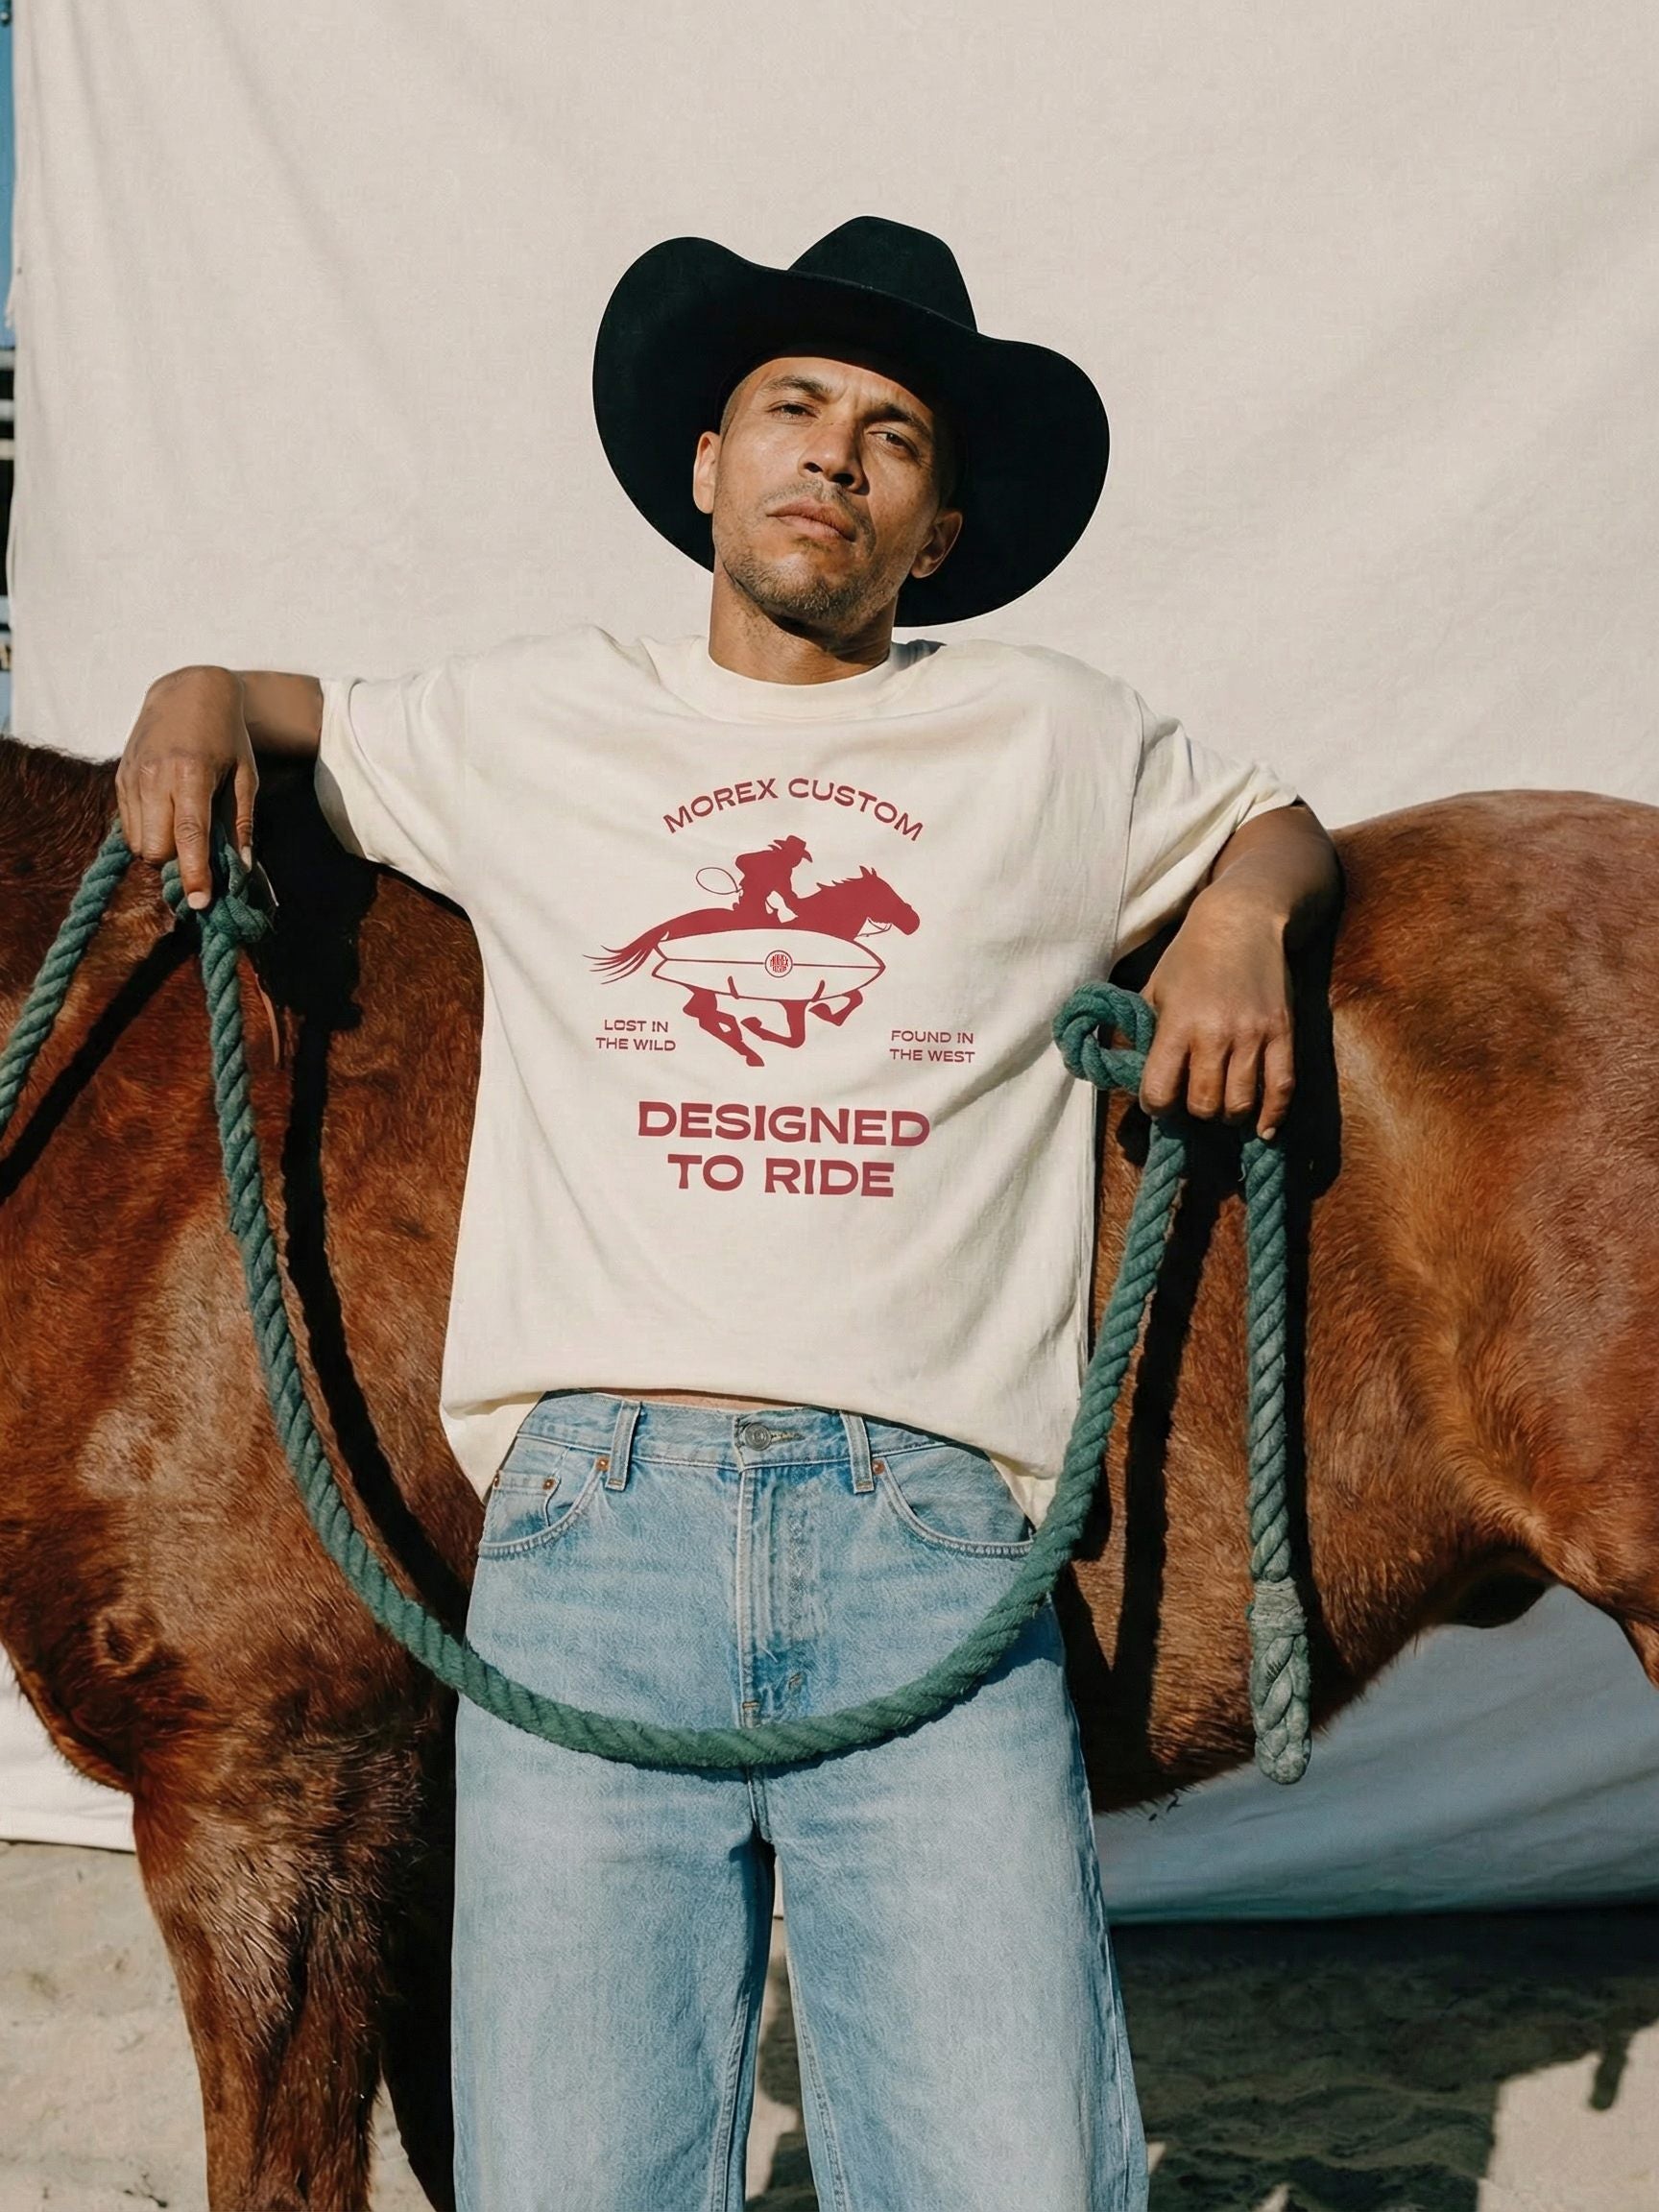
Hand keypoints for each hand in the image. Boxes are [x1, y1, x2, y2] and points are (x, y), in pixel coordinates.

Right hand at [115, 666, 256, 910]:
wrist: (188, 690)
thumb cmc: (227, 736)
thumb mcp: (245, 776)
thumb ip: (242, 823)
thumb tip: (243, 868)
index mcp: (191, 774)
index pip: (188, 836)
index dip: (194, 873)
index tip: (199, 903)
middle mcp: (155, 776)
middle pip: (155, 848)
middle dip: (175, 863)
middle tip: (198, 858)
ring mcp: (132, 776)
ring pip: (137, 841)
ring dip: (160, 850)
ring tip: (183, 834)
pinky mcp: (120, 777)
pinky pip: (127, 825)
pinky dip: (147, 833)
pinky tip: (166, 818)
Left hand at [1135, 883, 1294, 1141]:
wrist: (1242, 921)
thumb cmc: (1190, 957)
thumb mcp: (1153, 990)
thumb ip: (1141, 1032)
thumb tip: (1123, 1070)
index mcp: (1177, 1024)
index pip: (1161, 1092)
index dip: (1156, 1106)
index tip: (1159, 1101)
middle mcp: (1216, 1034)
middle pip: (1203, 1105)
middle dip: (1194, 1112)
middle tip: (1193, 1100)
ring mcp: (1253, 1035)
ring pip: (1240, 1104)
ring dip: (1228, 1114)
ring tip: (1222, 1106)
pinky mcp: (1283, 1033)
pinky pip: (1282, 1088)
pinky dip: (1273, 1116)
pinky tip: (1262, 1129)